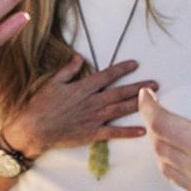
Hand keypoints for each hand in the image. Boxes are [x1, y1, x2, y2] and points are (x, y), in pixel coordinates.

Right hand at [1, 55, 157, 159]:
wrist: (34, 129)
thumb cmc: (41, 105)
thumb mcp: (53, 82)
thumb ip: (68, 70)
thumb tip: (80, 57)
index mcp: (83, 88)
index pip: (107, 75)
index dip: (122, 69)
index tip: (135, 64)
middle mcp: (92, 102)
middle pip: (120, 92)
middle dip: (139, 87)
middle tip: (155, 83)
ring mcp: (94, 118)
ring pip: (120, 109)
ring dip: (138, 104)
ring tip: (154, 100)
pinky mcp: (92, 133)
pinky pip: (113, 133)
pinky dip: (128, 132)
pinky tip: (143, 130)